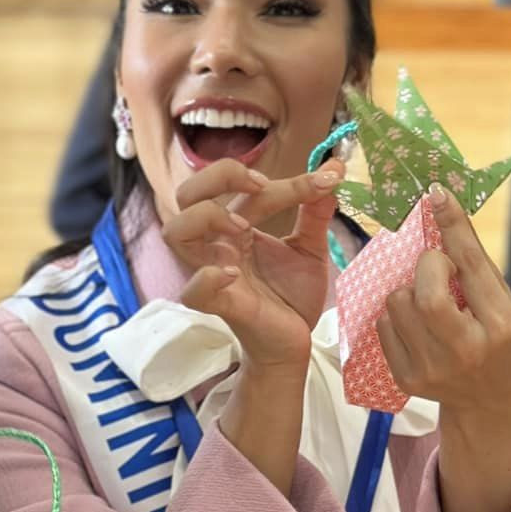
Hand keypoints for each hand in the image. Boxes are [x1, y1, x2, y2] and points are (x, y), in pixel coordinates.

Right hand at [168, 156, 345, 373]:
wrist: (293, 343)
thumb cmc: (291, 296)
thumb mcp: (310, 248)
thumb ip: (316, 211)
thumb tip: (335, 168)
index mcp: (237, 227)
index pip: (246, 189)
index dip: (288, 180)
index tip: (327, 180)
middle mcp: (219, 245)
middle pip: (187, 195)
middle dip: (219, 176)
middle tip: (260, 186)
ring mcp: (214, 274)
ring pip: (175, 233)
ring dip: (207, 217)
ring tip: (243, 227)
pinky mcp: (222, 306)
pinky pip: (193, 290)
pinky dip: (209, 276)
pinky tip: (235, 273)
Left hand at [377, 188, 510, 423]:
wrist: (490, 403)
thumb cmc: (499, 341)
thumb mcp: (504, 303)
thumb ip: (475, 264)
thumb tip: (442, 207)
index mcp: (501, 326)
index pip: (470, 268)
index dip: (451, 227)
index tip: (436, 194)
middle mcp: (466, 351)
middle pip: (425, 291)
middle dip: (427, 267)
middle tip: (440, 271)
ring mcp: (432, 369)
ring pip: (398, 303)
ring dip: (410, 291)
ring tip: (431, 304)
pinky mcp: (406, 379)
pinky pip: (383, 325)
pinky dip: (397, 316)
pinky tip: (418, 326)